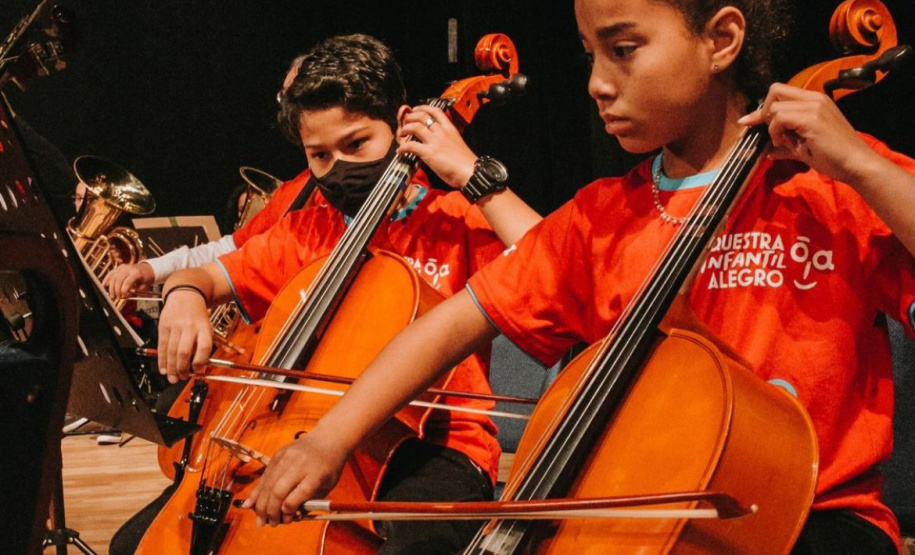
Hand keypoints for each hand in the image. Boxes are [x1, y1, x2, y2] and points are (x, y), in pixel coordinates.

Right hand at [102, 262, 154, 299]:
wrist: (147, 269)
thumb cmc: (146, 279)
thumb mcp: (145, 285)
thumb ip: (136, 290)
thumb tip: (126, 295)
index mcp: (136, 273)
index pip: (127, 282)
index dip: (124, 291)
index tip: (124, 297)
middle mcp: (128, 269)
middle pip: (118, 280)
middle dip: (117, 290)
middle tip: (117, 298)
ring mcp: (122, 267)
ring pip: (113, 278)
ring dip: (111, 288)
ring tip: (112, 296)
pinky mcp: (119, 267)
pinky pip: (111, 273)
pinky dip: (106, 279)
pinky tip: (104, 286)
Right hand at [157, 290, 211, 382]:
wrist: (185, 294)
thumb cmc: (197, 315)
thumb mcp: (205, 326)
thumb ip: (202, 344)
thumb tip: (197, 367)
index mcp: (204, 327)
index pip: (204, 347)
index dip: (200, 361)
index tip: (198, 370)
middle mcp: (189, 326)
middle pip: (184, 352)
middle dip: (182, 368)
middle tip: (183, 377)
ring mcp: (175, 326)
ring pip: (171, 351)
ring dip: (171, 368)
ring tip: (173, 378)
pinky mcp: (163, 326)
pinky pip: (162, 346)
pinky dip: (162, 360)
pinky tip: (163, 369)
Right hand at [241, 434, 347, 526]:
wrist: (327, 440)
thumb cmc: (329, 468)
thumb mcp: (327, 486)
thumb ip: (309, 502)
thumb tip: (286, 517)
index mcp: (317, 473)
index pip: (299, 494)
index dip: (289, 510)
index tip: (287, 519)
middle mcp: (300, 463)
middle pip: (279, 491)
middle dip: (271, 511)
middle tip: (271, 524)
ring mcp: (287, 457)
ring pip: (268, 484)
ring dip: (261, 504)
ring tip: (260, 519)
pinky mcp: (277, 454)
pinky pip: (265, 476)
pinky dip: (258, 491)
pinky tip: (250, 504)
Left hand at [397, 106, 477, 188]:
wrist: (471, 172)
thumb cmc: (466, 162)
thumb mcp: (457, 142)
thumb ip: (447, 138)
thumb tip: (437, 141)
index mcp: (450, 128)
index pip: (435, 111)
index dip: (422, 108)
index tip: (415, 110)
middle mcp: (441, 131)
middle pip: (421, 116)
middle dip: (410, 117)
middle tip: (405, 123)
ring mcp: (435, 141)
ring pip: (414, 127)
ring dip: (404, 129)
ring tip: (401, 135)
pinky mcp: (429, 153)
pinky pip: (411, 145)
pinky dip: (403, 147)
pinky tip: (400, 151)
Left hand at [738, 83, 882, 185]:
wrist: (856, 164)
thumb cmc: (833, 157)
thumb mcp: (804, 149)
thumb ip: (785, 146)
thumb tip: (768, 151)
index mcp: (814, 101)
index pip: (780, 93)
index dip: (762, 108)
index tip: (747, 122)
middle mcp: (814, 98)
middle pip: (775, 90)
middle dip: (762, 111)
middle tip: (768, 132)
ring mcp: (814, 106)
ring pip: (775, 106)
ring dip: (771, 126)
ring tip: (782, 142)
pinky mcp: (812, 118)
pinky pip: (780, 118)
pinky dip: (776, 131)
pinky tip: (784, 143)